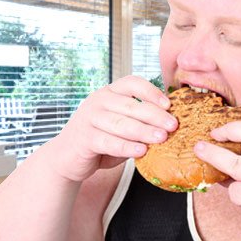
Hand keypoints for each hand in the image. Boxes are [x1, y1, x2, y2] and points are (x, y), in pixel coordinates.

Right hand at [47, 76, 176, 181]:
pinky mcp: (83, 138)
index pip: (132, 83)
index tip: (168, 105)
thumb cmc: (100, 140)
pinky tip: (141, 151)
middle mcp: (98, 101)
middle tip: (172, 125)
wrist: (67, 157)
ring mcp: (89, 118)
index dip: (151, 92)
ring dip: (144, 131)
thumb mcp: (120, 127)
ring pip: (121, 123)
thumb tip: (168, 126)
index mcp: (109, 93)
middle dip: (154, 115)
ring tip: (162, 138)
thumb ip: (138, 123)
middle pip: (130, 105)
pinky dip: (126, 146)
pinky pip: (108, 141)